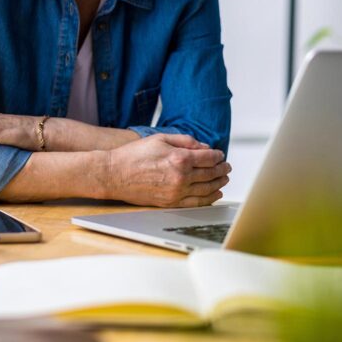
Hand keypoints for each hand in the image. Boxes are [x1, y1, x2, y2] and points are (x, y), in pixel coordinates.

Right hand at [105, 133, 230, 207]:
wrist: (114, 175)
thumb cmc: (134, 155)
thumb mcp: (160, 138)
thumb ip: (185, 141)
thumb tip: (204, 147)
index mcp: (180, 158)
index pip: (209, 158)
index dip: (218, 156)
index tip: (221, 155)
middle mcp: (181, 177)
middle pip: (211, 174)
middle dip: (222, 170)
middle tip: (227, 167)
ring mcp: (176, 192)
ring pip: (207, 190)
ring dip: (219, 184)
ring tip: (224, 179)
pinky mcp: (171, 203)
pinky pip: (196, 203)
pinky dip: (209, 199)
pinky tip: (214, 195)